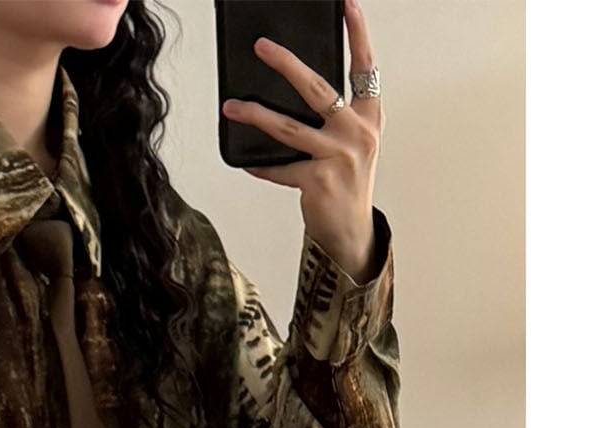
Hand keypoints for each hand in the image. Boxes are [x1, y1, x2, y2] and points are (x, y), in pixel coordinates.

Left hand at [220, 0, 383, 283]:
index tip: (346, 4)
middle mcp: (357, 132)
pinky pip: (279, 168)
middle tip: (262, 47)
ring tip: (231, 106)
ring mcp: (338, 157)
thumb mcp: (351, 145)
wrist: (352, 232)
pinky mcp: (318, 181)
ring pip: (288, 127)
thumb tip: (290, 93)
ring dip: (255, 115)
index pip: (365, 67)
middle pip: (317, 88)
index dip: (357, 34)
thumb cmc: (347, 183)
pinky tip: (247, 163)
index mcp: (369, 117)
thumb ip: (333, 118)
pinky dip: (261, 166)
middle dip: (286, 64)